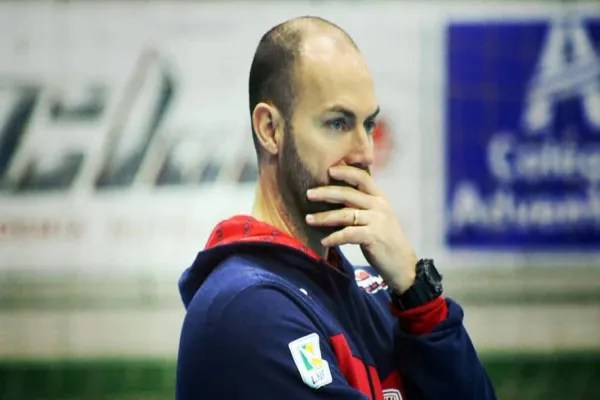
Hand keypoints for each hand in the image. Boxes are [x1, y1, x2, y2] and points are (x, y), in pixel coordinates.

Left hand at [305, 165, 417, 293]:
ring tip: (308, 219)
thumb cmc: (385, 240)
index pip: (362, 178)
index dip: (346, 172)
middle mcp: (379, 206)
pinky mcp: (374, 236)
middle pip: (348, 194)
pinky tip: (324, 241)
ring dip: (324, 217)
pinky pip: (348, 234)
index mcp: (380, 198)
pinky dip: (334, 238)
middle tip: (309, 194)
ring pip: (345, 214)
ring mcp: (377, 221)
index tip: (329, 170)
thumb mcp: (377, 218)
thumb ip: (362, 206)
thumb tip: (335, 197)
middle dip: (326, 193)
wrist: (403, 264)